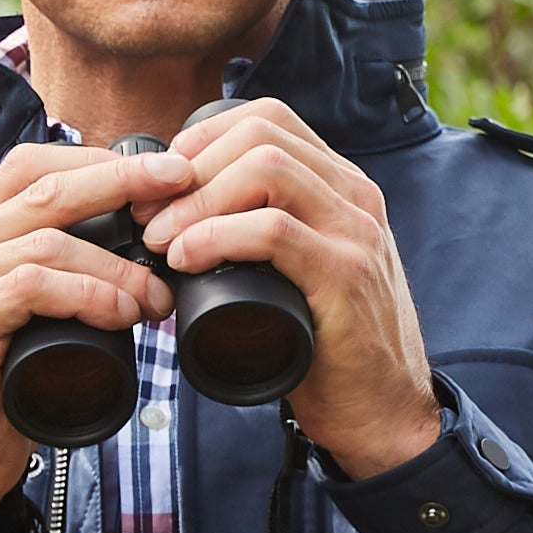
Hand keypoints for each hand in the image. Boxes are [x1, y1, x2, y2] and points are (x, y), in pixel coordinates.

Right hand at [0, 140, 164, 532]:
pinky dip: (88, 294)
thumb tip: (143, 243)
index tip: (165, 171)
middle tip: (182, 188)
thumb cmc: (4, 387)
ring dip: (117, 266)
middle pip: (45, 188)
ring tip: (156, 297)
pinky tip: (121, 313)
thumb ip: (60, 270)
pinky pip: (32, 286)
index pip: (33, 166)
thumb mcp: (32, 313)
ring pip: (47, 242)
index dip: (102, 160)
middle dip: (123, 181)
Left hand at [152, 97, 439, 476]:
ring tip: (161, 240)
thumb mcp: (300, 270)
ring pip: (266, 169)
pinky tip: (186, 260)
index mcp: (342, 187)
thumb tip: (178, 216)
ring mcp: (356, 234)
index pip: (268, 118)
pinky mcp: (346, 276)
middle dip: (190, 168)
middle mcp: (355, 197)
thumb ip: (266, 233)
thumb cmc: (327, 347)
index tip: (162, 185)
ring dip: (196, 200)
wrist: (384, 413)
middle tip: (147, 215)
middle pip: (261, 133)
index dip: (203, 138)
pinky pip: (275, 230)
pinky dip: (217, 236)